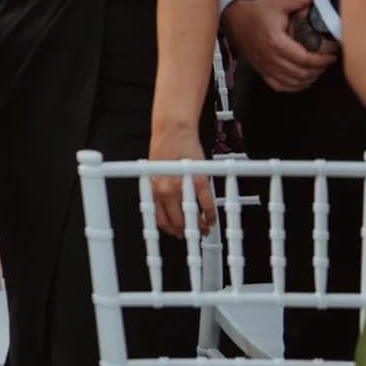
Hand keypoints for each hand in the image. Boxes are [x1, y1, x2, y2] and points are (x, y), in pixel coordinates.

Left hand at [149, 124, 215, 238]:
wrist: (173, 131)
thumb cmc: (164, 147)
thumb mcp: (154, 172)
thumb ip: (159, 189)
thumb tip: (166, 206)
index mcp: (153, 189)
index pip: (159, 218)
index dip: (169, 229)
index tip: (175, 233)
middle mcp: (165, 190)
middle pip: (176, 221)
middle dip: (185, 231)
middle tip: (192, 234)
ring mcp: (182, 187)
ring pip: (192, 216)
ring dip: (199, 226)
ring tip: (203, 229)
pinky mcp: (198, 181)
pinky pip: (206, 204)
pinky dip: (210, 214)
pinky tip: (211, 217)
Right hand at [225, 0, 336, 92]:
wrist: (234, 18)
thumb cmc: (256, 12)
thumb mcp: (279, 3)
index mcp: (276, 41)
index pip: (304, 59)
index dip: (322, 60)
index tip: (331, 56)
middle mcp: (269, 56)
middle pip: (300, 72)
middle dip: (318, 69)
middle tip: (327, 62)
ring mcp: (264, 65)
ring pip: (292, 82)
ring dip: (308, 78)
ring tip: (317, 70)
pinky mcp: (261, 70)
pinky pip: (279, 86)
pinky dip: (294, 86)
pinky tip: (302, 80)